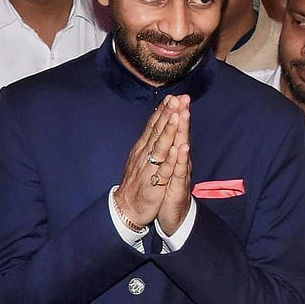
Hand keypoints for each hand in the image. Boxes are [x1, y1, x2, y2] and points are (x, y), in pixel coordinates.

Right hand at [115, 95, 186, 227]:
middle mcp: (145, 154)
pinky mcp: (154, 183)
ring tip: (177, 115)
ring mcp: (149, 168)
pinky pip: (163, 169)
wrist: (126, 207)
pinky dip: (171, 158)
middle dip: (168, 114)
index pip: (153, 126)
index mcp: (143, 148)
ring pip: (160, 146)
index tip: (173, 96)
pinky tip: (178, 148)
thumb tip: (156, 125)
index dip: (163, 111)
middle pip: (157, 131)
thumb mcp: (141, 158)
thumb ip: (149, 142)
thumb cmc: (137, 182)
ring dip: (169, 130)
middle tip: (177, 98)